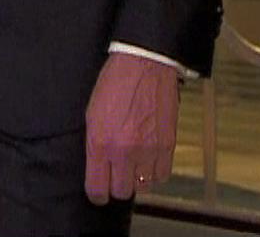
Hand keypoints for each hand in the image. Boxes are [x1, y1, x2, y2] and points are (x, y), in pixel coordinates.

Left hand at [84, 52, 180, 203]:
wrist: (143, 65)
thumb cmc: (113, 85)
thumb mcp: (91, 114)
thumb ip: (94, 145)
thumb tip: (97, 168)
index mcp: (100, 143)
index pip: (97, 188)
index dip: (97, 194)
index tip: (98, 192)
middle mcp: (124, 151)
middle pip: (122, 191)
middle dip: (117, 185)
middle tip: (117, 174)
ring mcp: (148, 150)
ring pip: (143, 186)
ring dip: (138, 178)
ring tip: (134, 163)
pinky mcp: (168, 145)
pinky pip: (162, 175)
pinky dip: (155, 172)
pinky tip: (149, 159)